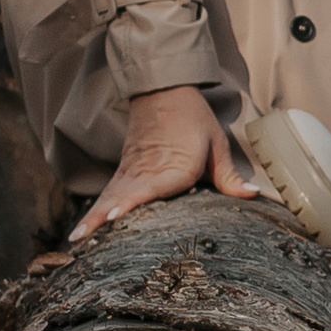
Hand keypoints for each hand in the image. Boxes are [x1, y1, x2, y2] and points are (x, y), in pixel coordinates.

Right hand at [73, 86, 260, 240]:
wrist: (165, 89)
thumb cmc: (193, 118)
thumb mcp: (216, 144)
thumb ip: (229, 176)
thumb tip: (254, 195)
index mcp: (173, 165)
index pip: (150, 187)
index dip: (131, 202)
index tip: (114, 215)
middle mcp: (147, 170)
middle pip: (120, 197)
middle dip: (100, 219)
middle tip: (81, 241)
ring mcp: (132, 169)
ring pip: (109, 196)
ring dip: (92, 218)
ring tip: (75, 240)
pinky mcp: (125, 168)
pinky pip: (108, 192)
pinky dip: (94, 209)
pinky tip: (84, 227)